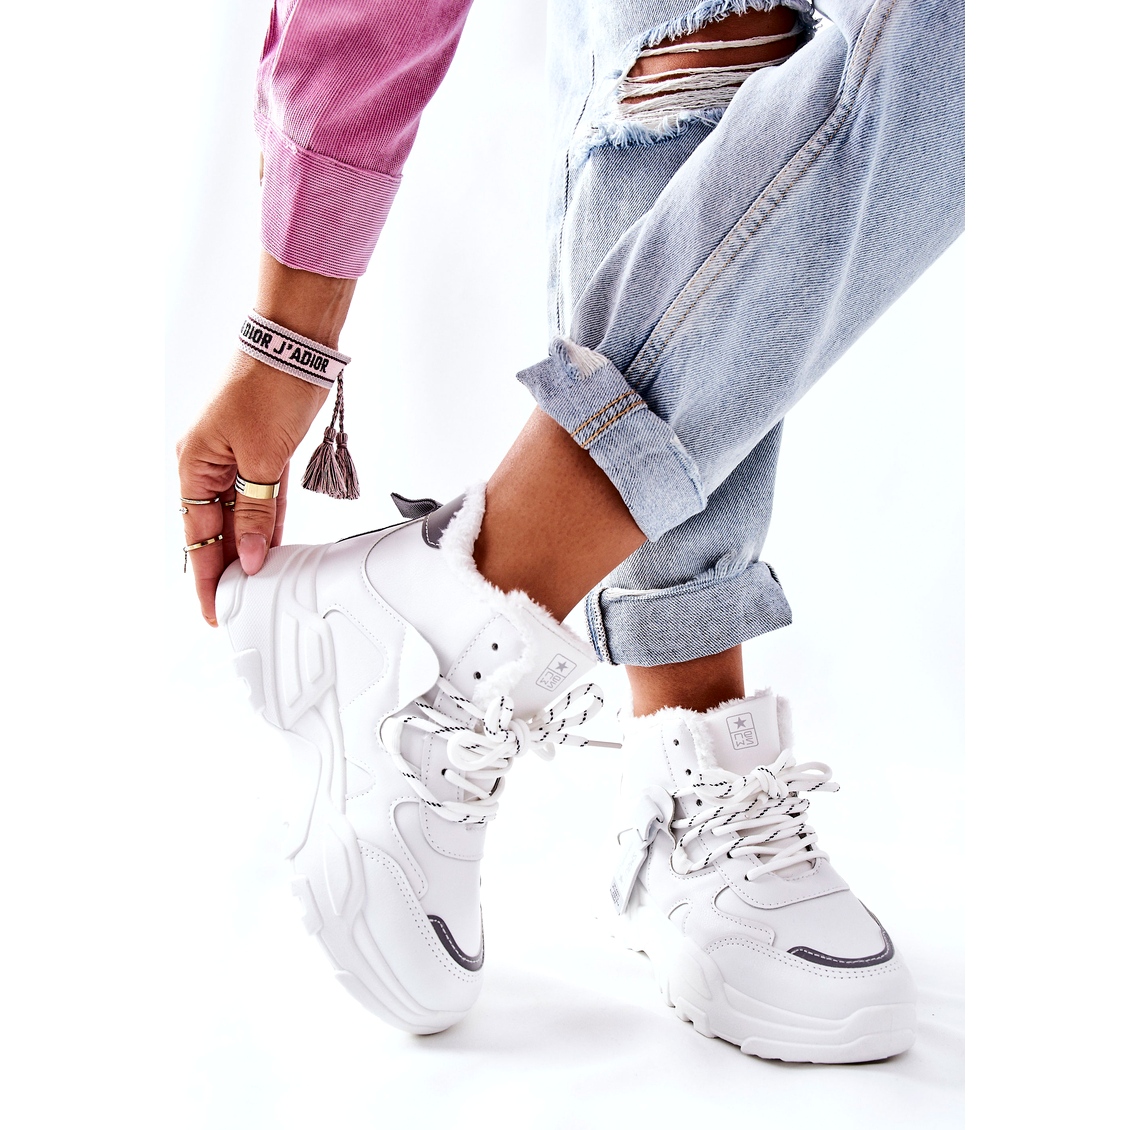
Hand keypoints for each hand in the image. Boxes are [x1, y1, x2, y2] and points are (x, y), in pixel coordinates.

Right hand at [176, 352, 327, 623]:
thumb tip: (252, 553)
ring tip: (253, 585)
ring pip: (239, 516)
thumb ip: (257, 511)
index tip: (213, 608)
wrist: (295, 347)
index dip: (206, 575)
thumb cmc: (269, 386)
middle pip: (215, 529)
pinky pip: (260, 499)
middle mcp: (209, 464)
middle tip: (236, 606)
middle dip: (226, 567)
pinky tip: (271, 548)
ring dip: (247, 548)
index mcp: (195, 465)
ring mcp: (235, 459)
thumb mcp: (263, 458)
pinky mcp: (261, 453)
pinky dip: (265, 524)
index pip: (197, 536)